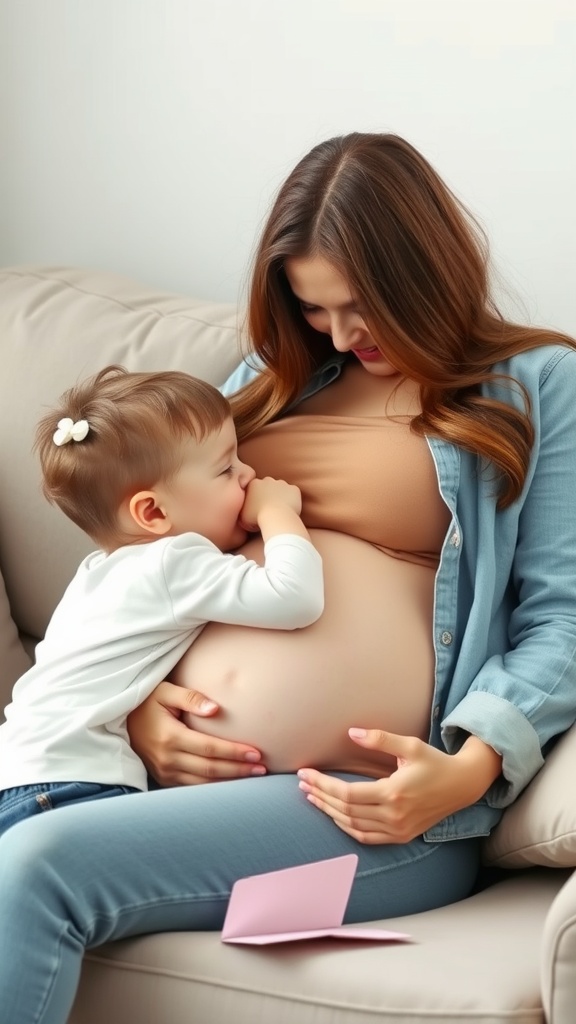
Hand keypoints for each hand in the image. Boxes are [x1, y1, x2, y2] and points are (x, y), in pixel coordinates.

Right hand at [127, 681, 265, 786]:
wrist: (119, 720)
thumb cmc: (146, 701)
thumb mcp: (165, 691)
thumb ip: (191, 697)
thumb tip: (216, 709)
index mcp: (170, 737)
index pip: (210, 748)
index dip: (234, 752)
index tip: (256, 753)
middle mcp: (167, 758)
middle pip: (210, 769)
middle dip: (238, 769)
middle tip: (262, 768)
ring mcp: (164, 771)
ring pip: (203, 783)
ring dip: (229, 782)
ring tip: (252, 777)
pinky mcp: (164, 778)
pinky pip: (192, 787)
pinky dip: (213, 787)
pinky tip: (230, 782)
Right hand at [240, 477, 301, 531]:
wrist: (276, 518)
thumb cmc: (257, 519)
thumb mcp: (242, 515)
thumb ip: (243, 508)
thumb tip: (245, 509)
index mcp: (253, 484)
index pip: (254, 487)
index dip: (256, 496)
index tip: (258, 505)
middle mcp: (267, 480)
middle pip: (268, 485)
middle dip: (268, 493)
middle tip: (269, 507)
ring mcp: (282, 483)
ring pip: (281, 488)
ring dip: (281, 495)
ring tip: (280, 509)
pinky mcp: (294, 489)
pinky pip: (293, 493)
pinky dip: (292, 499)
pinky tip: (289, 508)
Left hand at [297, 728, 501, 843]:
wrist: (462, 786)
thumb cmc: (434, 762)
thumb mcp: (409, 745)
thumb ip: (379, 739)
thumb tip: (351, 732)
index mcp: (394, 792)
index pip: (347, 794)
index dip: (322, 785)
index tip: (306, 773)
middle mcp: (394, 815)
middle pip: (345, 810)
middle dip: (320, 796)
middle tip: (302, 783)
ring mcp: (398, 829)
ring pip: (352, 825)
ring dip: (329, 812)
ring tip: (312, 797)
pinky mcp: (401, 836)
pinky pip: (366, 837)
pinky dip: (347, 827)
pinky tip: (334, 815)